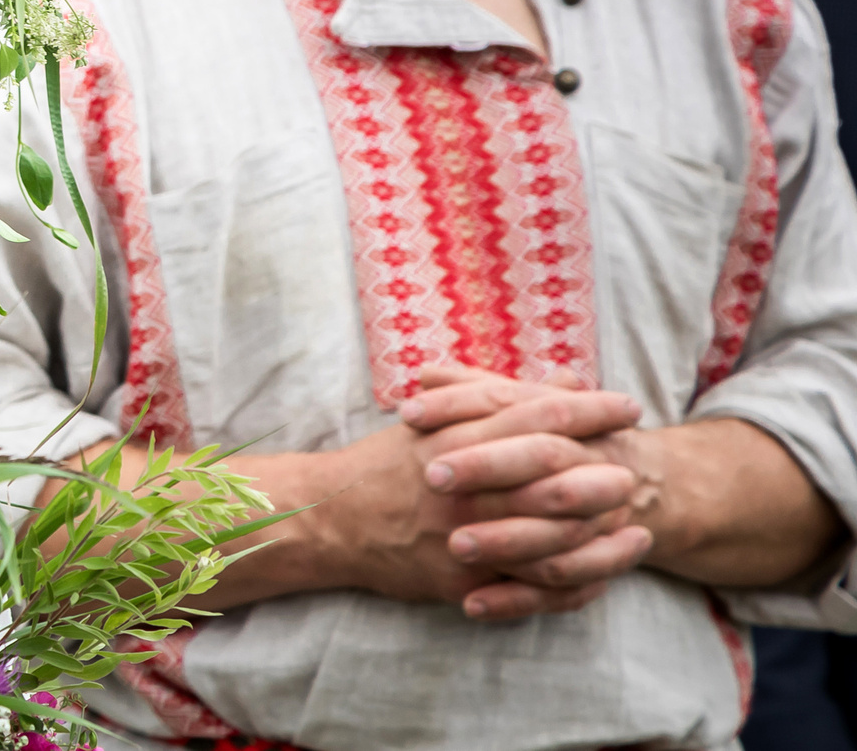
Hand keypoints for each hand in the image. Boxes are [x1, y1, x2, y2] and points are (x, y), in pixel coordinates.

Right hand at [227, 368, 643, 617]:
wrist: (330, 520)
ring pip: (550, 535)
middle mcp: (463, 485)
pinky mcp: (463, 580)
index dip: (589, 410)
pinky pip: (531, 587)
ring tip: (637, 526)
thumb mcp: (433, 418)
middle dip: (603, 470)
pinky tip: (603, 573)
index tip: (626, 407)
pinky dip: (575, 582)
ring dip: (601, 531)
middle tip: (636, 469)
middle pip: (552, 474)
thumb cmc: (384, 464)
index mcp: (454, 437)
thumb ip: (494, 399)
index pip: (536, 415)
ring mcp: (464, 535)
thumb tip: (564, 381)